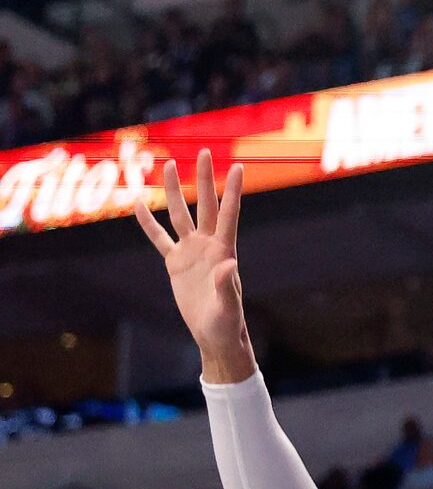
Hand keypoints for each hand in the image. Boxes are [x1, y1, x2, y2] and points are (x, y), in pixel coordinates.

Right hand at [136, 149, 253, 384]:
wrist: (214, 336)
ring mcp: (191, 252)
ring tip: (169, 165)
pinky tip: (139, 203)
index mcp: (224, 252)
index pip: (228, 215)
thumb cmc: (226, 324)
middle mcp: (208, 246)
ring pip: (180, 215)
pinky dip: (148, 222)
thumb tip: (228, 265)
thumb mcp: (227, 307)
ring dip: (175, 191)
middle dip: (204, 179)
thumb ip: (226, 286)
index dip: (232, 191)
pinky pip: (159, 238)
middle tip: (203, 152)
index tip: (237, 167)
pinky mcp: (175, 263)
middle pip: (205, 206)